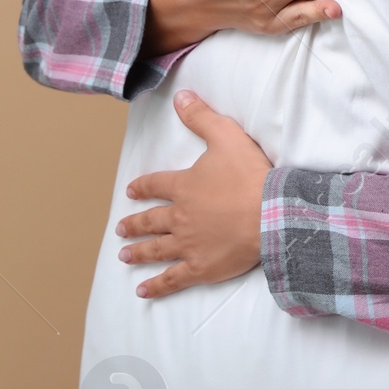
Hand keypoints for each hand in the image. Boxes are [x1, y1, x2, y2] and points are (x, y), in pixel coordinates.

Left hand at [116, 89, 270, 296]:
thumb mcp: (225, 135)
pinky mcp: (201, 268)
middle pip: (152, 221)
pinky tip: (143, 292)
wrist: (268, 213)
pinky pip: (172, 279)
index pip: (156, 185)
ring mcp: (188, 245)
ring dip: (138, 252)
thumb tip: (181, 96)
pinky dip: (156, 286)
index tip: (130, 191)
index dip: (142, 187)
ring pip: (157, 249)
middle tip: (120, 229)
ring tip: (124, 256)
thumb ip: (200, 116)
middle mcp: (180, 217)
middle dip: (134, 224)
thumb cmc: (248, 174)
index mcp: (184, 186)